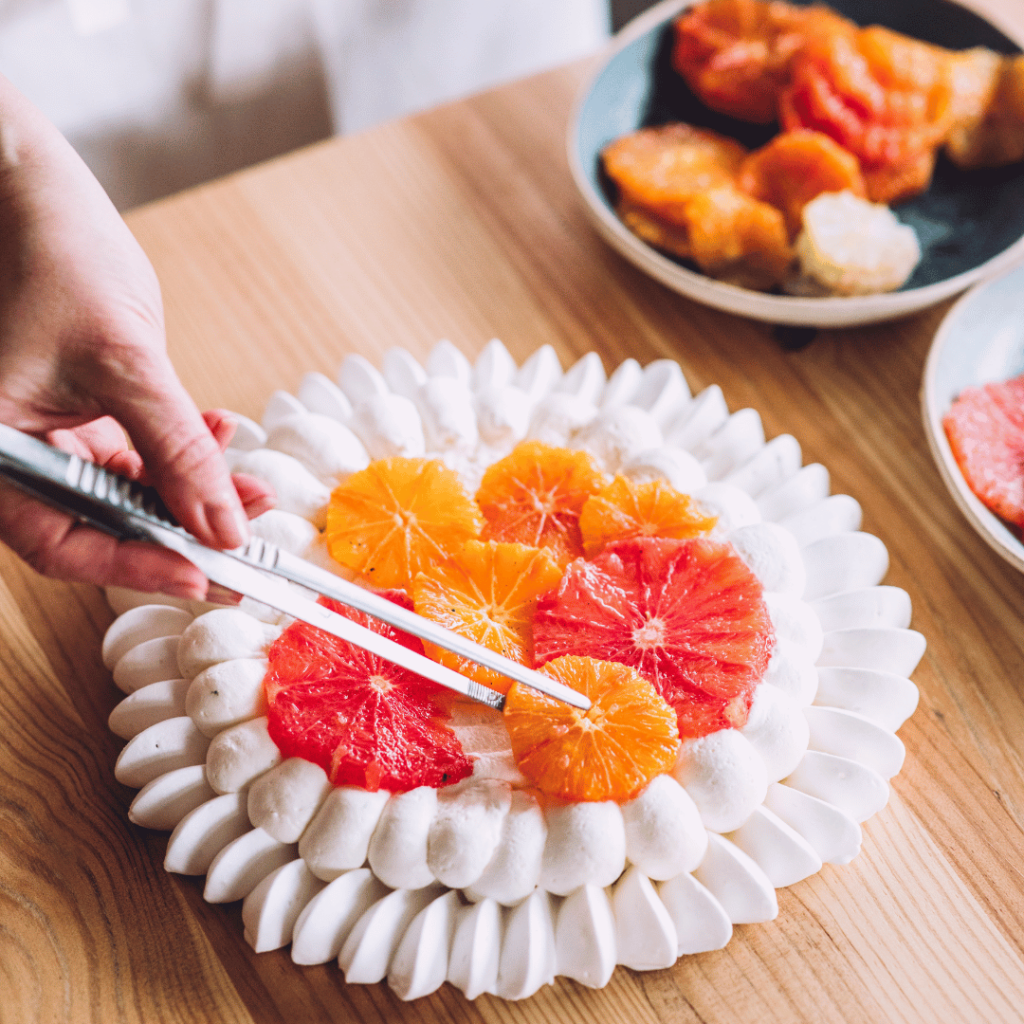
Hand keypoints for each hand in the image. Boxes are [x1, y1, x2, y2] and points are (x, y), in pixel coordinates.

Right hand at [0, 75, 273, 599]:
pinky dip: (181, 450)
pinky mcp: (80, 411)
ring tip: (248, 491)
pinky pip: (136, 452)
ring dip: (191, 492)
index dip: (132, 566)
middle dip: (177, 533)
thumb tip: (220, 524)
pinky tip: (219, 431)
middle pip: (99, 525)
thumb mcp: (124, 360)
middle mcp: (17, 451)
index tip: (201, 575)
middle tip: (242, 546)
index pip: (61, 542)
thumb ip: (175, 448)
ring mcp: (49, 434)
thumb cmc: (51, 255)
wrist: (34, 190)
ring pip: (127, 491)